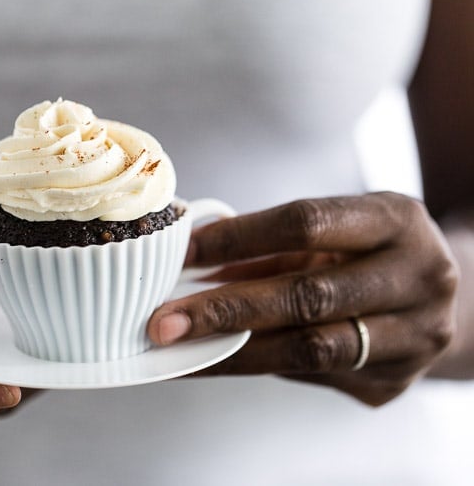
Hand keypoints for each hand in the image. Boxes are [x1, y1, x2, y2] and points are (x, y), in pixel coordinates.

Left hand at [148, 192, 458, 405]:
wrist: (438, 299)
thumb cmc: (367, 254)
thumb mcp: (335, 232)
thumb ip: (272, 245)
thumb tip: (190, 258)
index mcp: (395, 221)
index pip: (305, 223)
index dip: (238, 238)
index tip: (183, 252)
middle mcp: (417, 277)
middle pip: (307, 296)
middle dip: (225, 310)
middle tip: (164, 323)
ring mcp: (415, 336)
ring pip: (311, 349)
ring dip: (233, 352)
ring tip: (178, 351)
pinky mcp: (395, 381)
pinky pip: (313, 378)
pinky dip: (258, 368)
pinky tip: (216, 363)